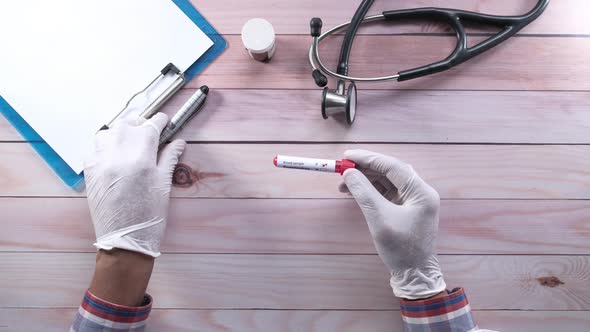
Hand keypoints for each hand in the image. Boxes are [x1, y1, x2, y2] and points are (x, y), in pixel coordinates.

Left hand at [84, 113, 185, 257]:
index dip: (159, 121)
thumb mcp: (164, 186)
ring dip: (119, 133)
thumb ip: (169, 159)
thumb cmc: (150, 216)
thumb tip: (178, 142)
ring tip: (129, 142)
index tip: (164, 121)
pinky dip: (104, 149)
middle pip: (127, 124)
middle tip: (148, 131)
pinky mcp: (89, 174)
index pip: (150, 127)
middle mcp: (118, 156)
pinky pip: (94, 151)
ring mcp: (100, 164)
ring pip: (106, 133)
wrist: (125, 241)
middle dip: (139, 123)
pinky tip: (114, 158)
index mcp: (141, 159)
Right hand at [341, 150, 445, 299]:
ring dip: (365, 180)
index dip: (368, 158)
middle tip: (343, 167)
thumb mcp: (379, 218)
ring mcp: (414, 201)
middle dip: (365, 169)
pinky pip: (386, 193)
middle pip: (389, 171)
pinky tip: (354, 192)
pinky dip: (370, 191)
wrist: (414, 275)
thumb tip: (349, 173)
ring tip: (343, 183)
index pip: (392, 166)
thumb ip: (363, 192)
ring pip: (387, 181)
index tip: (347, 155)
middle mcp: (420, 192)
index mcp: (421, 192)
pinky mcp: (406, 209)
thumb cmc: (400, 249)